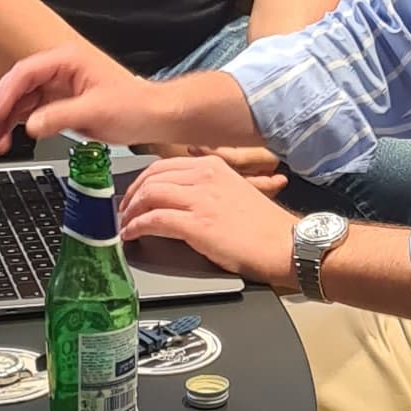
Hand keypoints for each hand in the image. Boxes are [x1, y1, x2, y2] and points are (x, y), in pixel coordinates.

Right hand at [0, 45, 158, 152]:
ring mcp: (59, 85)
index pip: (24, 73)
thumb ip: (59, 117)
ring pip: (21, 99)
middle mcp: (59, 69)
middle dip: (0, 109)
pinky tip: (10, 137)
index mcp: (67, 60)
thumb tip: (30, 125)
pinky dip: (19, 124)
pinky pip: (32, 110)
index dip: (5, 95)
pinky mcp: (60, 101)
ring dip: (7, 120)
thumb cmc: (134, 106)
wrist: (153, 115)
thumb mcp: (95, 112)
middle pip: (18, 85)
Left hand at [118, 152, 298, 288]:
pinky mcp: (196, 224)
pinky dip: (137, 227)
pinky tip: (132, 235)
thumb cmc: (263, 227)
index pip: (164, 165)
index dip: (142, 181)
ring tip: (126, 225)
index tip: (134, 194)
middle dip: (132, 195)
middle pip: (151, 178)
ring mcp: (200, 199)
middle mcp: (205, 176)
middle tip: (124, 211)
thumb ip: (207, 188)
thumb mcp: (234, 192)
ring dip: (131, 212)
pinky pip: (154, 220)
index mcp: (213, 166)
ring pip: (149, 195)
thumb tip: (179, 197)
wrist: (286, 245)